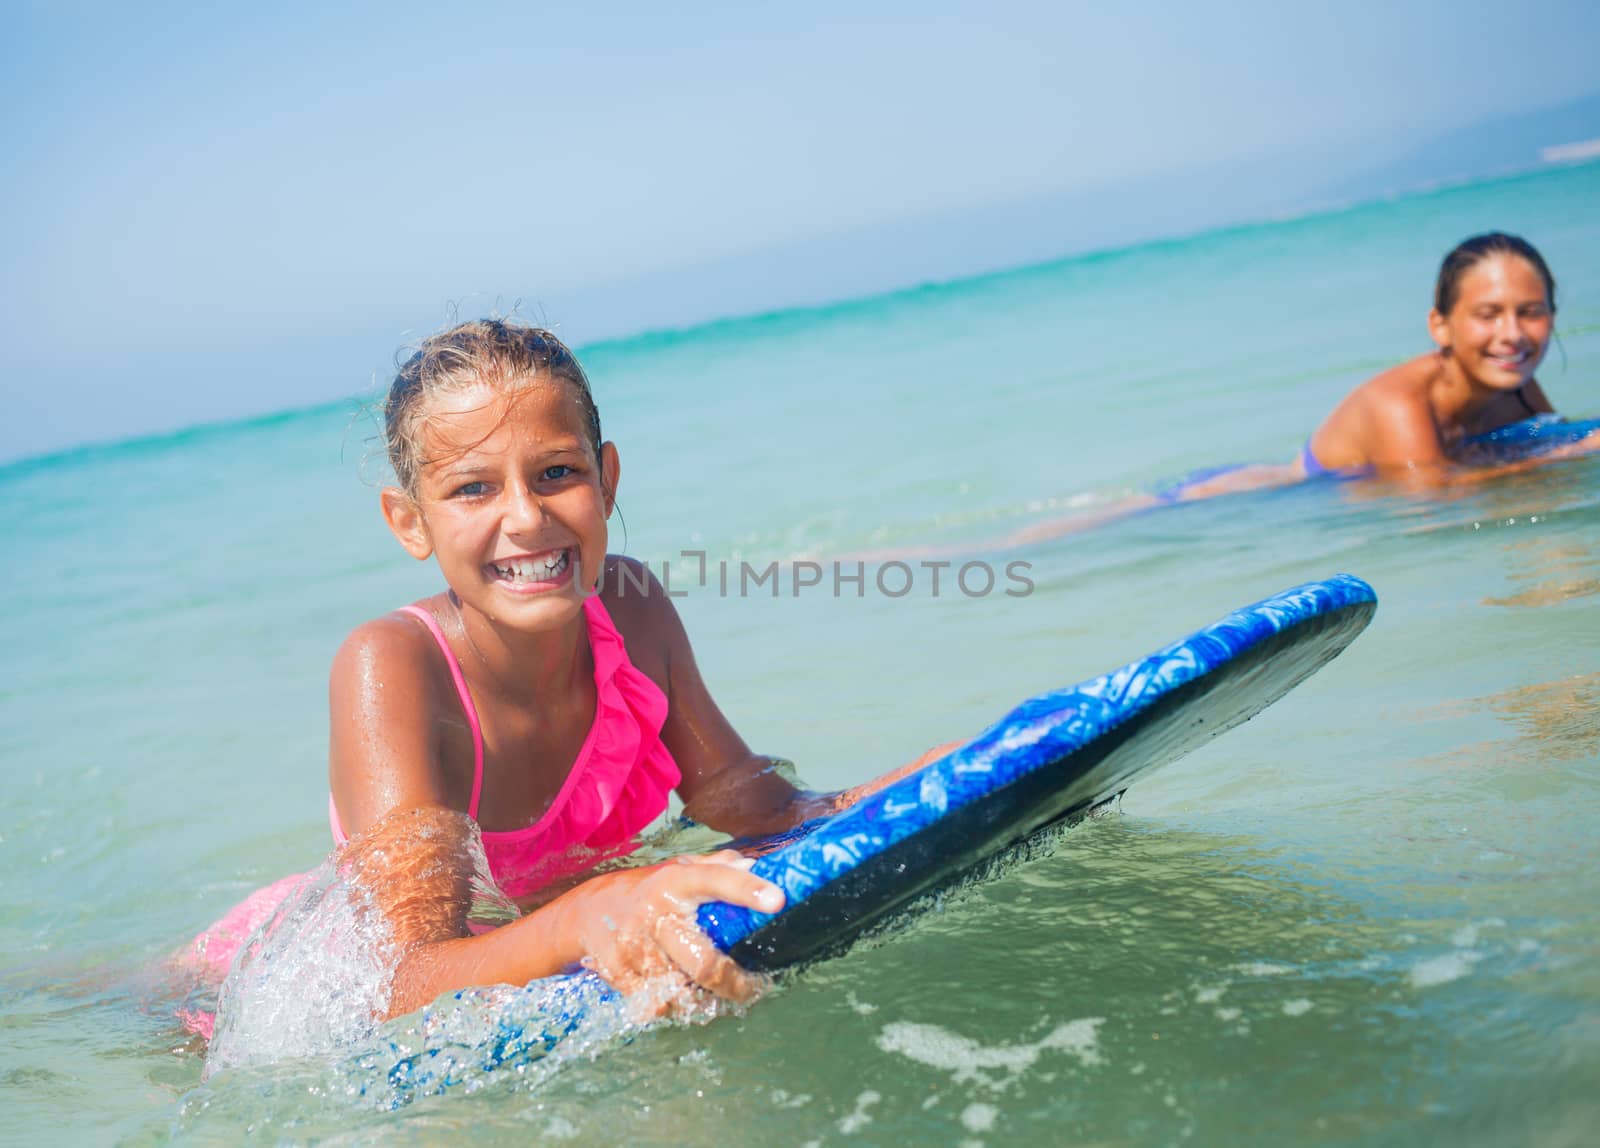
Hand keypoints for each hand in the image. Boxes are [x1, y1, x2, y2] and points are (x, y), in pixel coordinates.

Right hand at [563, 850, 783, 1017]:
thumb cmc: (648, 890)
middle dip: (736, 985)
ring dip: (704, 1000)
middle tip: (754, 990)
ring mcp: (635, 949)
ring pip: (683, 993)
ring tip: (711, 995)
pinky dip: (675, 1008)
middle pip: (704, 963)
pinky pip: (658, 1006)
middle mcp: (655, 914)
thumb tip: (755, 865)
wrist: (585, 913)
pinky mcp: (620, 976)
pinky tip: (679, 997)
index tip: (778, 900)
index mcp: (676, 881)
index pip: (716, 880)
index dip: (748, 890)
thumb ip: (718, 867)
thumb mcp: (678, 869)